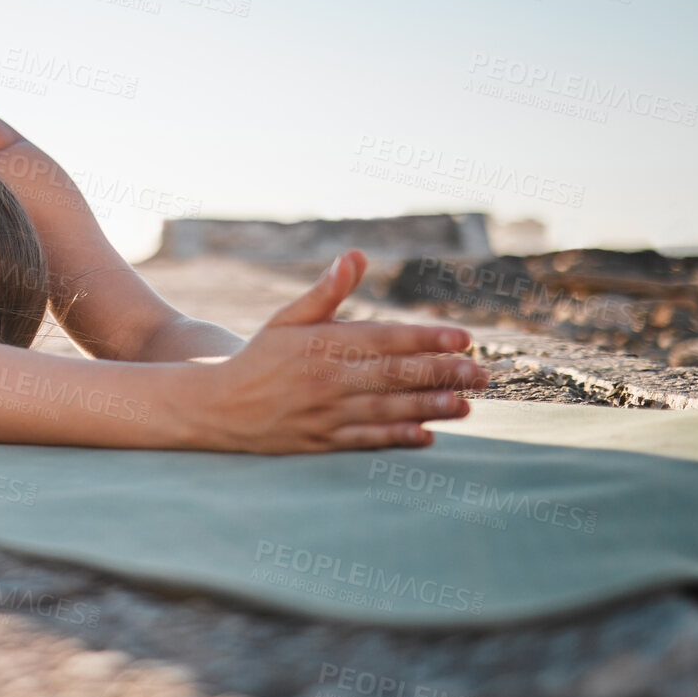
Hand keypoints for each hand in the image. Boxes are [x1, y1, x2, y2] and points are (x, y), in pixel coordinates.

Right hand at [182, 257, 487, 452]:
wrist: (216, 407)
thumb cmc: (259, 357)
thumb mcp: (287, 318)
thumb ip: (326, 291)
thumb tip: (356, 255)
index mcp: (322, 344)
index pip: (385, 338)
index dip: (427, 338)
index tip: (464, 338)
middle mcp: (327, 379)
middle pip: (395, 375)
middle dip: (442, 373)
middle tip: (481, 372)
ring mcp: (325, 413)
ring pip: (388, 410)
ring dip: (430, 407)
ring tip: (466, 404)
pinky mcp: (322, 441)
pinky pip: (366, 441)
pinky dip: (398, 438)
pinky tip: (426, 436)